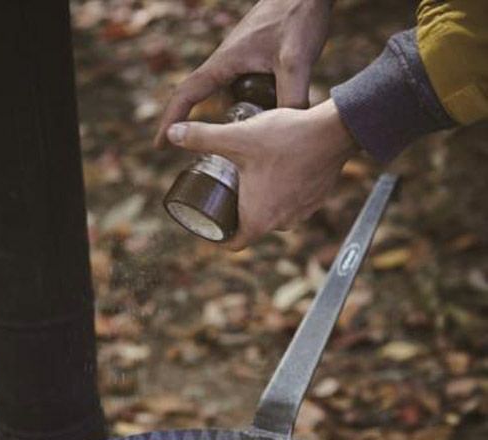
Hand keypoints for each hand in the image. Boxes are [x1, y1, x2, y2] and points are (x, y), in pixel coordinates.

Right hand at [155, 0, 332, 146]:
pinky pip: (245, 92)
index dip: (170, 121)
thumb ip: (292, 95)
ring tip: (245, 148)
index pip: (187, 94)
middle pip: (206, 102)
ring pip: (230, 99)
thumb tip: (288, 131)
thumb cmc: (297, 15)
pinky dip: (250, 110)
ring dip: (232, 120)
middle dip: (202, 129)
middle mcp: (228, 63)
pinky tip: (268, 124)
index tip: (160, 145)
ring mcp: (242, 62)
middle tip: (209, 159)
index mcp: (225, 62)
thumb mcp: (296, 60)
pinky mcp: (257, 61)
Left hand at [166, 99, 357, 249]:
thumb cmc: (284, 139)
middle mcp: (281, 224)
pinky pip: (293, 204)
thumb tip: (171, 133)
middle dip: (238, 213)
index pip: (234, 244)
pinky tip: (276, 175)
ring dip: (262, 203)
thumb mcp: (237, 138)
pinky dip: (283, 194)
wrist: (333, 132)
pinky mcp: (316, 201)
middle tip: (225, 193)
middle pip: (252, 228)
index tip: (211, 220)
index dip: (219, 237)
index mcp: (259, 219)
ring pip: (274, 215)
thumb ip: (203, 136)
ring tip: (249, 181)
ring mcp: (302, 214)